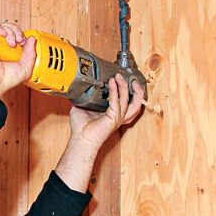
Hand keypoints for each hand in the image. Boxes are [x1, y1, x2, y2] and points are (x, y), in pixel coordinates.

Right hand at [0, 24, 35, 95]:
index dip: (21, 35)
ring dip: (8, 30)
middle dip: (16, 32)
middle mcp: (0, 46)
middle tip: (18, 40)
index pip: (16, 35)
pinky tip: (2, 34)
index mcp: (9, 51)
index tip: (23, 42)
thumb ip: (31, 54)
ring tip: (10, 40)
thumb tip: (32, 39)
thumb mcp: (25, 68)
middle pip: (9, 29)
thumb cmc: (5, 79)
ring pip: (0, 27)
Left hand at [55, 74, 144, 192]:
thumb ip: (85, 97)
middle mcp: (119, 116)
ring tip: (119, 77)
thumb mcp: (83, 107)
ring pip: (128, 100)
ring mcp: (117, 117)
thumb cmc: (81, 127)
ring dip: (125, 87)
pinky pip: (117, 101)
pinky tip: (112, 83)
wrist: (80, 138)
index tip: (123, 80)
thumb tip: (79, 87)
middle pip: (136, 103)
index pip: (128, 102)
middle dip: (136, 90)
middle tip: (129, 78)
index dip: (128, 91)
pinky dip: (115, 90)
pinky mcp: (113, 118)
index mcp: (114, 114)